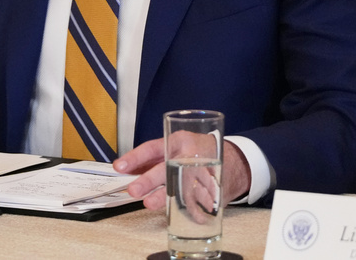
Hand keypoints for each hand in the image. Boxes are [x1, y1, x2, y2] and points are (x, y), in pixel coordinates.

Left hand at [113, 138, 250, 210]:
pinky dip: (187, 208)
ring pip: (180, 184)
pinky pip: (198, 198)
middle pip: (166, 167)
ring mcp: (202, 170)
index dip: (135, 157)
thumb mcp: (177, 147)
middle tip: (133, 190)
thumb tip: (130, 171)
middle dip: (148, 180)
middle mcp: (188, 154)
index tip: (119, 167)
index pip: (152, 148)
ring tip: (149, 203)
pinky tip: (176, 214)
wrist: (236, 160)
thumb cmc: (199, 152)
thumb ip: (156, 158)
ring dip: (164, 196)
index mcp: (177, 140)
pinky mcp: (212, 186)